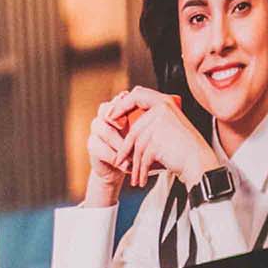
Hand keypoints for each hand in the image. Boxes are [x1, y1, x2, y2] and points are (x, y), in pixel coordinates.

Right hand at [79, 92, 148, 208]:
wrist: (126, 168)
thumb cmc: (140, 148)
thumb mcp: (149, 133)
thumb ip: (154, 119)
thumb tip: (174, 105)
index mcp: (120, 110)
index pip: (119, 99)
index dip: (125, 102)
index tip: (137, 110)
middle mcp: (105, 117)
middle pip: (105, 109)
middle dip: (116, 117)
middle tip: (125, 126)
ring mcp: (97, 131)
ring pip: (104, 130)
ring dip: (120, 143)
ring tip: (133, 154)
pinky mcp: (93, 146)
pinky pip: (100, 148)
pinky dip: (115, 157)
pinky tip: (126, 165)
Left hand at [110, 87, 214, 189]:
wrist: (200, 163)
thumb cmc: (187, 148)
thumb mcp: (171, 126)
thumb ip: (153, 121)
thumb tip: (130, 125)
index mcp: (165, 103)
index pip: (137, 95)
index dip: (122, 105)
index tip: (112, 116)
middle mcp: (161, 110)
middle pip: (134, 128)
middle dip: (124, 147)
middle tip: (119, 157)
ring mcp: (158, 125)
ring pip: (136, 145)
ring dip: (133, 163)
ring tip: (133, 174)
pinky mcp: (156, 141)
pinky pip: (142, 157)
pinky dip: (140, 170)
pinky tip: (141, 178)